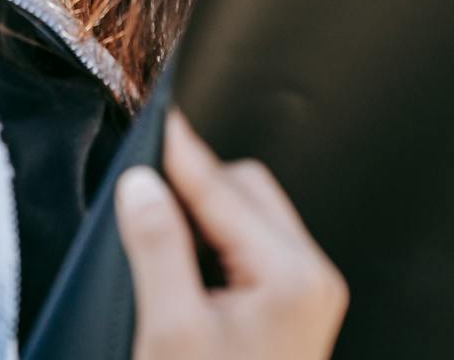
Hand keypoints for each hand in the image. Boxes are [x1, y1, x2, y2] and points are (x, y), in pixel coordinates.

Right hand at [117, 110, 346, 359]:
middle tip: (141, 194)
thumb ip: (157, 249)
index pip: (226, 190)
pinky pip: (251, 253)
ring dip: (202, 218)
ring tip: (157, 236)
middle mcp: (312, 279)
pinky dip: (213, 249)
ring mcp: (306, 298)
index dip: (181, 155)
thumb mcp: (171, 333)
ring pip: (249, 219)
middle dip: (194, 188)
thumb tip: (142, 184)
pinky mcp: (292, 315)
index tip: (154, 121)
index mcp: (293, 277)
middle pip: (247, 192)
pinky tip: (180, 270)